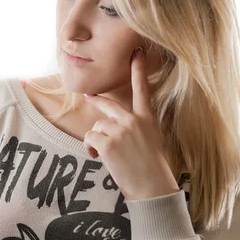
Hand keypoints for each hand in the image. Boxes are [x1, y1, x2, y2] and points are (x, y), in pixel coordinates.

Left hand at [82, 47, 179, 200]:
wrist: (152, 188)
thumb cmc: (152, 169)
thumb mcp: (150, 141)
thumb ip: (135, 128)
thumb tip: (114, 126)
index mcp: (147, 119)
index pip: (142, 89)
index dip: (139, 69)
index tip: (137, 51)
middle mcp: (134, 121)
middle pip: (108, 104)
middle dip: (96, 100)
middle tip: (88, 96)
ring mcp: (120, 130)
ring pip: (97, 127)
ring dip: (96, 140)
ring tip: (108, 155)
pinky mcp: (108, 142)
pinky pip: (90, 138)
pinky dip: (90, 149)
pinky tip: (98, 158)